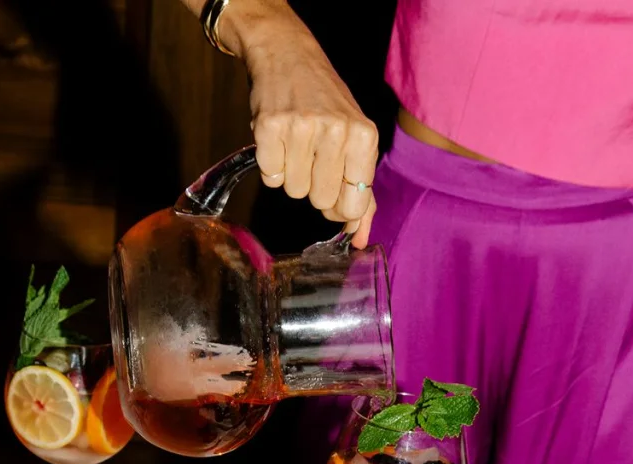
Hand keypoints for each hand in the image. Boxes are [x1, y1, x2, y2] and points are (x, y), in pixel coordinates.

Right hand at [220, 1, 378, 246]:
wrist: (289, 56)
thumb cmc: (327, 104)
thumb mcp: (355, 141)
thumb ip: (362, 193)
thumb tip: (360, 239)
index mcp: (363, 137)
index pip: (354, 202)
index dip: (340, 205)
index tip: (336, 187)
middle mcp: (335, 131)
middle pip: (321, 200)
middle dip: (314, 187)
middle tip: (313, 157)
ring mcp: (301, 128)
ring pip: (294, 191)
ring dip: (291, 176)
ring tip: (296, 146)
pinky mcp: (269, 127)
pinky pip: (270, 177)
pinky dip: (272, 166)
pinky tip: (278, 141)